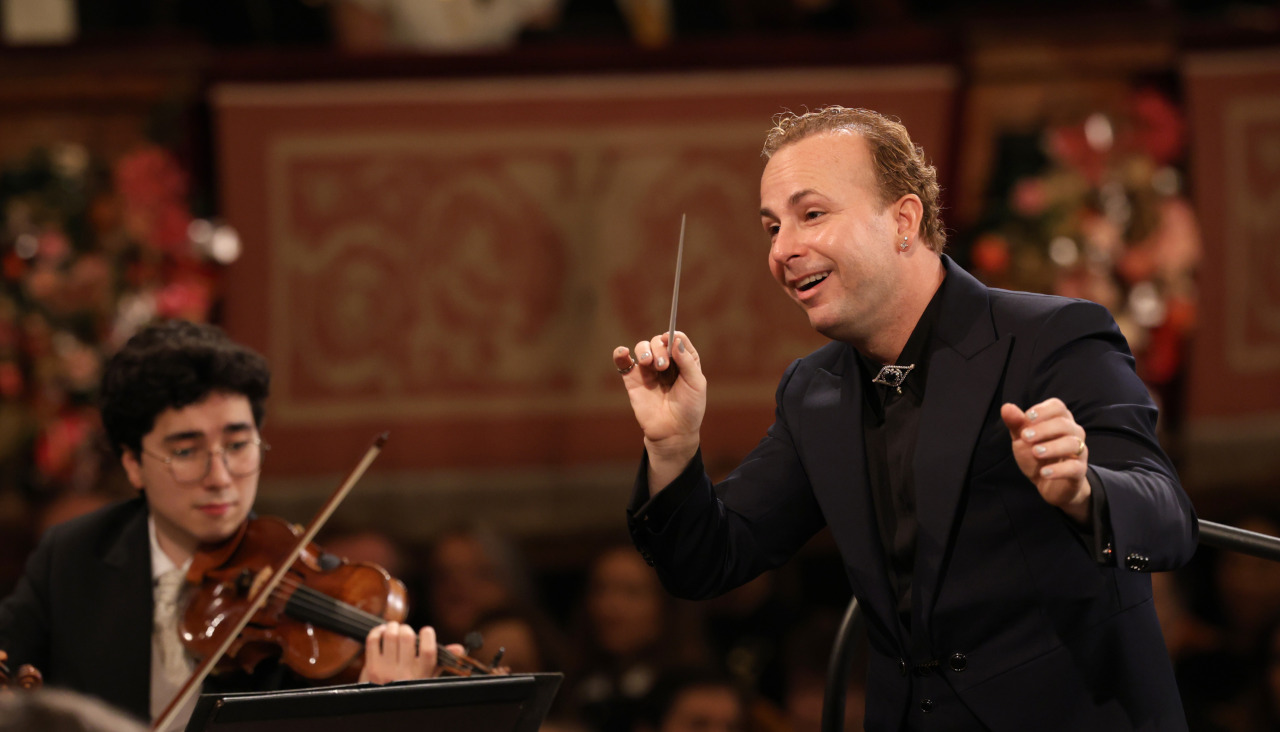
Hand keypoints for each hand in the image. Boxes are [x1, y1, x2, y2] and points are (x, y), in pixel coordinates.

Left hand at [358, 623, 462, 682]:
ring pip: (389, 635)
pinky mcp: (371, 667)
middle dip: (406, 628)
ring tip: (394, 629)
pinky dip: (377, 631)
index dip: (428, 634)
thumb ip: (440, 662)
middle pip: (406, 637)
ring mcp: (385, 670)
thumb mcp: (427, 679)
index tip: (426, 631)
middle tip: (405, 630)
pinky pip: (373, 640)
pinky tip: (382, 632)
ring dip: (392, 627)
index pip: (428, 649)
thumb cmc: (408, 688)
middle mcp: (404, 673)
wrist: (382, 704)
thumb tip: (459, 649)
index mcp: (421, 675)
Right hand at [612, 330, 705, 490]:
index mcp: (683, 361)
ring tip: (649, 364)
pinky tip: (623, 353)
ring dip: (645, 350)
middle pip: (658, 341)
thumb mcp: (696, 383)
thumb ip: (687, 361)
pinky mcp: (633, 380)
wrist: (673, 433)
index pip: (676, 339)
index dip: (673, 336)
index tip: (670, 341)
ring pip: (642, 347)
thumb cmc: (689, 409)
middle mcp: (665, 363)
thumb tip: (675, 340)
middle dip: (660, 349)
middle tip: (663, 366)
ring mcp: (648, 371)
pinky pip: (623, 362)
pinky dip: (620, 354)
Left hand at [1000, 398, 1090, 524]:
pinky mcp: (1079, 471)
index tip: (1027, 418)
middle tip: (1025, 437)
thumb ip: (1016, 423)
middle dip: (1044, 429)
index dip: (1043, 410)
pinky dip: (1058, 470)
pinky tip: (1044, 473)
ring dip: (1052, 447)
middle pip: (1064, 424)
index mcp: (1060, 420)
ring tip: (1035, 452)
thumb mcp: (1022, 439)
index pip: (1057, 407)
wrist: (1048, 483)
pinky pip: (1074, 467)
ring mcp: (1079, 452)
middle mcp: (1073, 433)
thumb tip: (1006, 407)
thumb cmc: (1036, 455)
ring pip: (1072, 444)